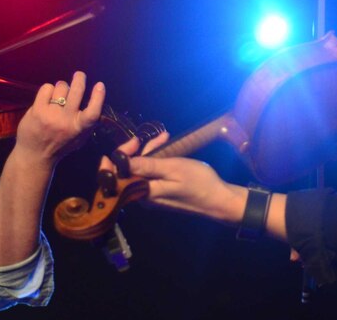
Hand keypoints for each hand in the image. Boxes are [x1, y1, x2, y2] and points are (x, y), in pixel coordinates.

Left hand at [15, 71, 104, 166]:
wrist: (34, 156)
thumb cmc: (60, 145)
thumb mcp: (80, 138)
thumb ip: (88, 123)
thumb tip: (98, 103)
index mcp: (80, 128)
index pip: (93, 111)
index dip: (98, 96)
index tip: (100, 85)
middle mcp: (66, 121)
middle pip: (77, 91)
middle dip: (80, 78)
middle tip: (80, 75)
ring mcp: (51, 115)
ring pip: (61, 87)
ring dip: (61, 87)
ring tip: (59, 94)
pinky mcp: (37, 111)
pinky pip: (46, 88)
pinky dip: (48, 90)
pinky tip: (47, 97)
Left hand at [99, 135, 245, 223]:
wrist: (219, 200)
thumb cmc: (198, 183)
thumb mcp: (173, 169)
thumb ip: (146, 166)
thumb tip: (118, 161)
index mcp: (143, 193)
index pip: (117, 176)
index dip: (120, 156)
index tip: (134, 141)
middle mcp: (143, 197)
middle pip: (129, 171)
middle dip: (140, 151)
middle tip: (159, 137)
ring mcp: (152, 196)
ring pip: (141, 170)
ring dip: (150, 152)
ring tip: (166, 138)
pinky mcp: (161, 193)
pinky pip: (151, 175)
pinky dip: (157, 160)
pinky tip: (167, 147)